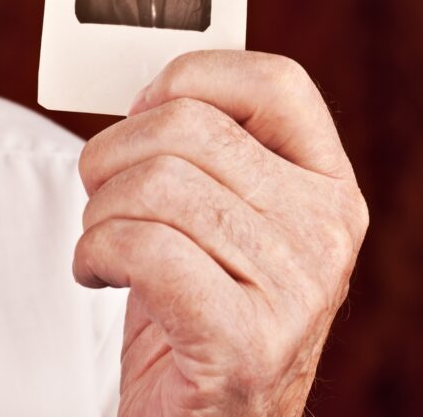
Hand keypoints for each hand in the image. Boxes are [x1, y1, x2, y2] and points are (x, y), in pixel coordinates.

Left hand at [73, 51, 368, 415]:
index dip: (189, 79)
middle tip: (102, 198)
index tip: (142, 113)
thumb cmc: (190, 307)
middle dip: (111, 156)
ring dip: (98, 214)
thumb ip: (203, 152)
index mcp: (328, 188)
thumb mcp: (216, 218)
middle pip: (188, 127)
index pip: (275, 81)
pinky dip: (94, 254)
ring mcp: (295, 290)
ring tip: (104, 247)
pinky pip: (142, 248)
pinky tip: (98, 276)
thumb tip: (145, 89)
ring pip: (155, 185)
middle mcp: (326, 232)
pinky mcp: (245, 342)